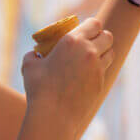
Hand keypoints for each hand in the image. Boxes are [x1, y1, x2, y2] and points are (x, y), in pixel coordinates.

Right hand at [20, 17, 114, 139]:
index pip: (94, 23)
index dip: (91, 26)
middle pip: (107, 36)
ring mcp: (98, 68)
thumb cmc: (39, 89)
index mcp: (72, 41)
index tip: (85, 31)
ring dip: (103, 53)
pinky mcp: (101, 83)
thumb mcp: (29, 66)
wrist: (53, 116)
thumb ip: (33, 55)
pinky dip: (99, 69)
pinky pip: (105, 70)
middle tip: (92, 43)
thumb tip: (35, 54)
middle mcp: (89, 51)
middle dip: (101, 37)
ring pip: (110, 52)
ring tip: (92, 58)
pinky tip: (88, 75)